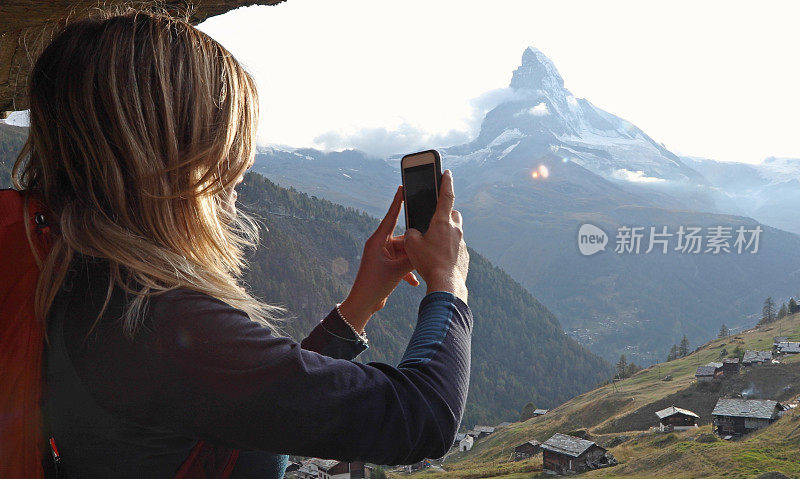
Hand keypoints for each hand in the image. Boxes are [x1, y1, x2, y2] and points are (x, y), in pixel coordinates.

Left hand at [339, 186, 419, 331]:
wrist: (363, 304)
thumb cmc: (375, 285)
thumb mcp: (397, 271)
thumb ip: (413, 258)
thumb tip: (426, 249)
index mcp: (377, 240)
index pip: (390, 216)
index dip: (397, 202)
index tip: (402, 187)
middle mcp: (379, 245)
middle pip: (402, 238)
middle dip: (414, 243)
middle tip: (428, 237)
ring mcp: (383, 255)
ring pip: (404, 251)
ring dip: (411, 261)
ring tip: (421, 267)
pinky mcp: (386, 265)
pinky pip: (401, 263)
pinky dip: (407, 271)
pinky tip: (414, 281)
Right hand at [403, 170, 468, 302]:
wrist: (446, 283)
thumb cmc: (428, 262)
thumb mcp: (411, 245)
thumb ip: (411, 233)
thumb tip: (415, 233)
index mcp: (442, 221)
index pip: (446, 195)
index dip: (445, 182)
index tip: (447, 173)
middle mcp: (455, 229)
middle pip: (453, 214)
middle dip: (445, 214)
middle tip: (434, 221)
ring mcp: (461, 242)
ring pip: (455, 231)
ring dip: (446, 233)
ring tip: (433, 245)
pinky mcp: (464, 255)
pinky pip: (456, 247)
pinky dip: (448, 249)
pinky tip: (439, 259)